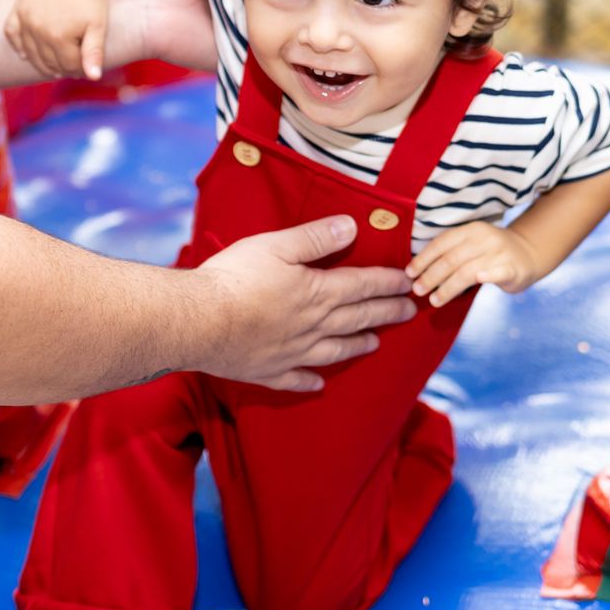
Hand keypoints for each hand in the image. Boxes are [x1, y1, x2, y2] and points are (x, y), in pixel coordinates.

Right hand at [3, 0, 113, 80]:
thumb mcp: (98, 26)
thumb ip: (94, 53)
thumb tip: (93, 78)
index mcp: (58, 36)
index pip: (67, 66)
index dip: (79, 70)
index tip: (86, 69)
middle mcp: (38, 29)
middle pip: (48, 62)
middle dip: (61, 68)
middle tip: (71, 68)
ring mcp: (26, 18)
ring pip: (29, 52)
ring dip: (41, 62)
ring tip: (54, 66)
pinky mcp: (19, 8)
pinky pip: (11, 33)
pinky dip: (17, 45)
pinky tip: (25, 54)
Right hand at [191, 215, 417, 391]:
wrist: (199, 321)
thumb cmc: (235, 278)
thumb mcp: (276, 245)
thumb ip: (315, 238)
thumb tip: (352, 226)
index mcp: (316, 292)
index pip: (362, 285)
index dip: (387, 282)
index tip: (408, 282)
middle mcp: (312, 326)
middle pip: (357, 318)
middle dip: (386, 313)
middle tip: (409, 312)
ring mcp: (292, 353)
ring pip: (334, 350)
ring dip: (357, 346)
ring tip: (375, 344)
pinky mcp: (267, 371)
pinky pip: (295, 379)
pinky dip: (310, 381)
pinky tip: (318, 383)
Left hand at [406, 221, 542, 307]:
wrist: (529, 253)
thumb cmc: (492, 253)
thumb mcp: (472, 245)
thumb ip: (451, 254)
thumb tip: (418, 272)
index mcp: (470, 231)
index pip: (441, 243)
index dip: (423, 259)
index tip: (409, 273)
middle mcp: (484, 239)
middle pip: (451, 259)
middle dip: (431, 276)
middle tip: (417, 290)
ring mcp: (499, 253)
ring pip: (468, 271)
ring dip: (448, 287)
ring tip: (434, 300)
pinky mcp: (513, 268)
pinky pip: (497, 272)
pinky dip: (487, 275)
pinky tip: (478, 281)